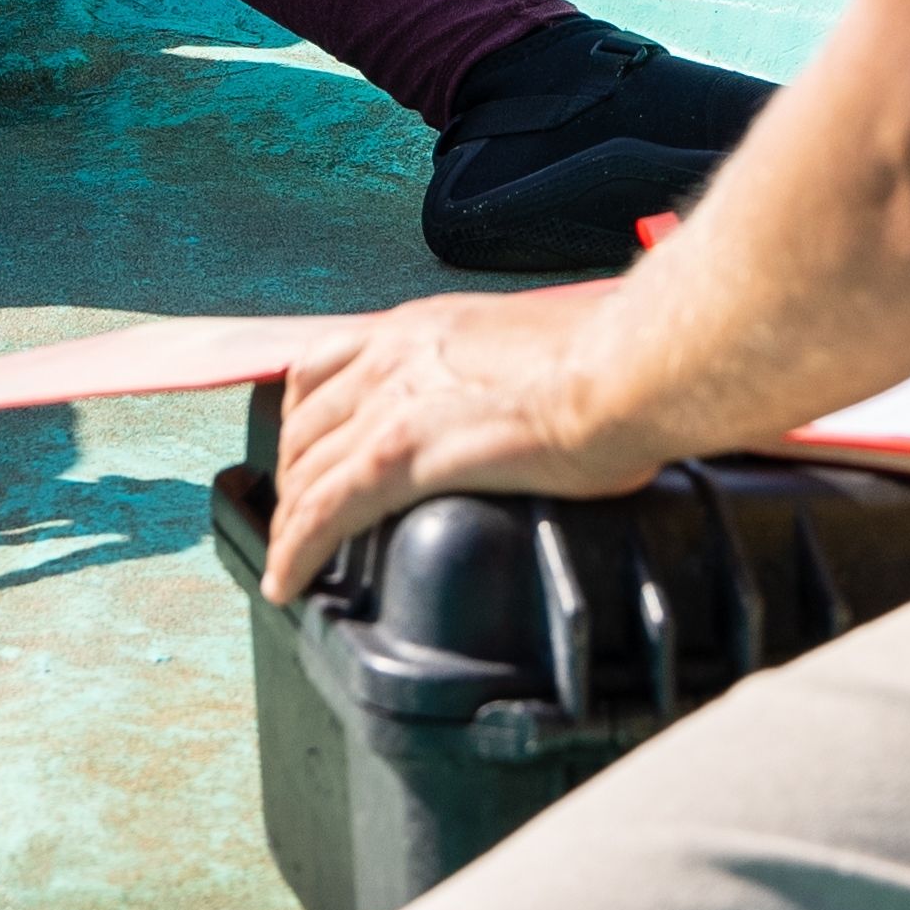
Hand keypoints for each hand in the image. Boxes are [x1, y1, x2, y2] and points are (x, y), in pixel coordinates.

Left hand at [259, 289, 655, 603]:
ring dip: (290, 517)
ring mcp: (388, 407)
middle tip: (298, 512)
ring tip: (290, 555)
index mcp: (419, 329)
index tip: (308, 450)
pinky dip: (297, 550)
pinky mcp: (399, 459)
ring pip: (305, 470)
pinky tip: (290, 580)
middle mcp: (389, 357)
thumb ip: (499, 370)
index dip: (304, 417)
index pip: (326, 366)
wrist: (620, 371)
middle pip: (304, 421)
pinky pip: (323, 512)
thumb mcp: (528, 344)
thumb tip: (522, 397)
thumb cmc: (605, 360)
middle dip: (293, 471)